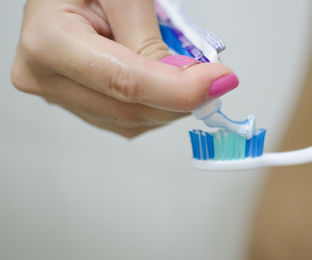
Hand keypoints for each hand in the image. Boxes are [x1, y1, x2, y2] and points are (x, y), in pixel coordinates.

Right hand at [11, 0, 237, 137]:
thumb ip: (149, 37)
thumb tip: (190, 78)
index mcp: (49, 43)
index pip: (124, 82)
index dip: (178, 89)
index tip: (219, 80)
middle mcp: (47, 79)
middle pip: (129, 110)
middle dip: (181, 100)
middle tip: (216, 79)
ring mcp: (60, 97)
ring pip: (130, 123)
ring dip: (170, 106)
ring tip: (187, 76)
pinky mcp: (78, 105)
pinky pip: (125, 122)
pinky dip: (156, 108)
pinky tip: (166, 87)